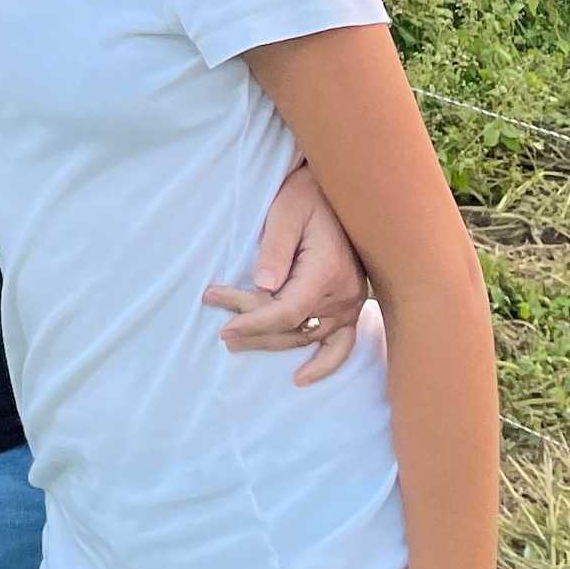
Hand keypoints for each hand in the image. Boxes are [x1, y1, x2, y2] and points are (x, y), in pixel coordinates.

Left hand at [203, 161, 369, 384]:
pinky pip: (341, 344)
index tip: (224, 325)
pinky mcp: (350, 306)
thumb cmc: (307, 196)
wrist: (341, 191)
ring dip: (272, 342)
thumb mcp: (286, 212)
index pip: (285, 312)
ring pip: (307, 336)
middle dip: (252, 329)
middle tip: (219, 329)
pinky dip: (324, 363)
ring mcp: (350, 304)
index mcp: (326, 272)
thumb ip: (274, 249)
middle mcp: (343, 295)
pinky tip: (301, 377)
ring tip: (237, 342)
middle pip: (292, 327)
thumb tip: (263, 286)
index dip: (253, 322)